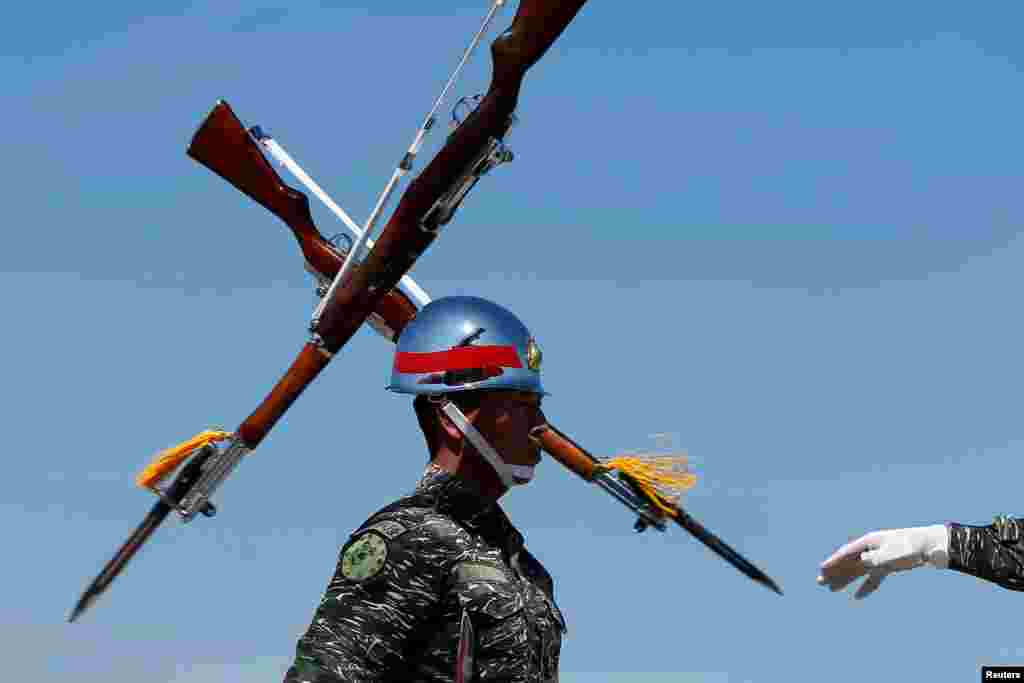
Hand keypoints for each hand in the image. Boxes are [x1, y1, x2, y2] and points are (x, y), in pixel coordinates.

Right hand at [817, 525, 948, 598]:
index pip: (847, 553)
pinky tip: (858, 597)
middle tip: (819, 582)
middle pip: (848, 562)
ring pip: (857, 571)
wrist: (930, 546)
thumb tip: (862, 561)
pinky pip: (873, 578)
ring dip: (845, 580)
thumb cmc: (911, 546)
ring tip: (831, 590)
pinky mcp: (888, 566)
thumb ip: (877, 557)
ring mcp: (879, 558)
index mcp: (868, 542)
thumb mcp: (893, 552)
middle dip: (834, 572)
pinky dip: (866, 587)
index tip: (821, 569)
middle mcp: (870, 549)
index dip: (834, 561)